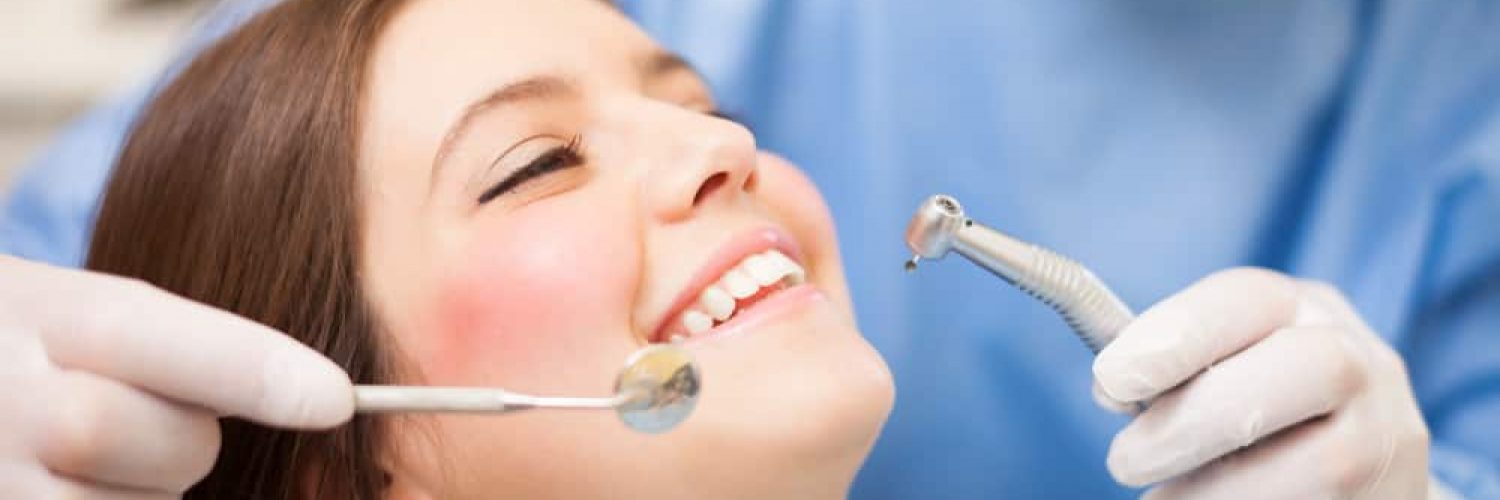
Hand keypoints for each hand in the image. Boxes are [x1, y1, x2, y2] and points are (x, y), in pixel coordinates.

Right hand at [0, 256, 353, 497]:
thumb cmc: (18, 347)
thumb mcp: (65, 310)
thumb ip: (173, 345)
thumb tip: (320, 398)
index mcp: (40, 314)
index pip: (154, 338)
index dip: (255, 372)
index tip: (334, 401)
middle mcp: (8, 399)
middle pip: (169, 446)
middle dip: (186, 445)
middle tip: (148, 426)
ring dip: (143, 496)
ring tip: (87, 461)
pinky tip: (77, 487)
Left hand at [1092, 268, 1429, 498]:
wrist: (1361, 462)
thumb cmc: (1265, 407)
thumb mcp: (1229, 363)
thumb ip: (1176, 365)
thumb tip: (1112, 385)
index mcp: (1304, 310)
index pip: (1249, 298)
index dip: (1177, 334)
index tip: (1112, 378)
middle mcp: (1361, 362)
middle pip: (1305, 369)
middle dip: (1198, 419)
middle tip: (1124, 461)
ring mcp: (1387, 435)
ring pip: (1319, 463)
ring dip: (1216, 491)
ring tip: (1163, 499)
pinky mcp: (1390, 496)